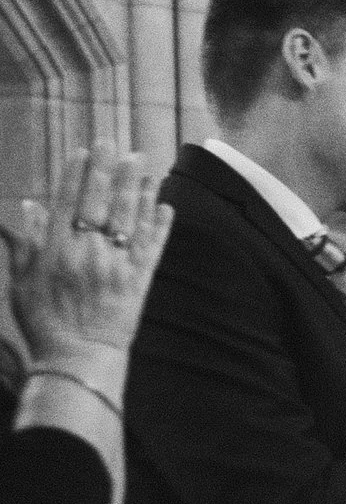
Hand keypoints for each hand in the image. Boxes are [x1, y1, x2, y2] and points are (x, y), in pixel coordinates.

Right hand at [11, 146, 173, 371]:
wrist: (78, 358)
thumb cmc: (44, 321)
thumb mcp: (21, 281)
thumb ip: (25, 242)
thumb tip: (29, 204)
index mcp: (56, 250)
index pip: (67, 202)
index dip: (76, 174)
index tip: (84, 150)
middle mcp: (88, 253)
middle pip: (99, 203)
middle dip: (107, 171)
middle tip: (115, 145)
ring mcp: (116, 265)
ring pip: (129, 219)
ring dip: (136, 188)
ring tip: (142, 163)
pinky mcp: (140, 281)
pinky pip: (152, 247)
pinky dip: (160, 224)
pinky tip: (166, 203)